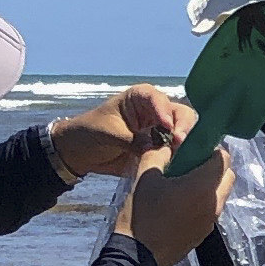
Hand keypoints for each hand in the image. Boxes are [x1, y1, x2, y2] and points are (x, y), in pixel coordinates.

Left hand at [51, 86, 196, 178]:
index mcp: (140, 98)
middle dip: (184, 129)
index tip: (168, 128)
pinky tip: (181, 167)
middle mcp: (155, 112)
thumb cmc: (89, 132)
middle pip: (181, 116)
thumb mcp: (109, 134)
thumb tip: (157, 151)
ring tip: (182, 158)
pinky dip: (182, 160)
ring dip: (186, 147)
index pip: (159, 100)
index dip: (166, 113)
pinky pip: (177, 154)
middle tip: (180, 145)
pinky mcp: (161, 151)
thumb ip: (134, 141)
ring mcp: (160, 132)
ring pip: (184, 135)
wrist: (78, 153)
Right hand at [116, 144, 233, 265]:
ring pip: (221, 194)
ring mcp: (211, 220)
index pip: (223, 158)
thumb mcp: (145, 175)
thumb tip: (166, 144)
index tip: (194, 149)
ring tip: (183, 183)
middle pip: (228, 176)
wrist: (138, 254)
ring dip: (209, 184)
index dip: (211, 149)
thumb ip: (158, 153)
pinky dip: (203, 201)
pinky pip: (211, 210)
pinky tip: (180, 203)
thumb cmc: (142, 213)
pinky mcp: (204, 233)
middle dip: (214, 166)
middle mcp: (214, 203)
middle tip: (190, 164)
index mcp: (203, 186)